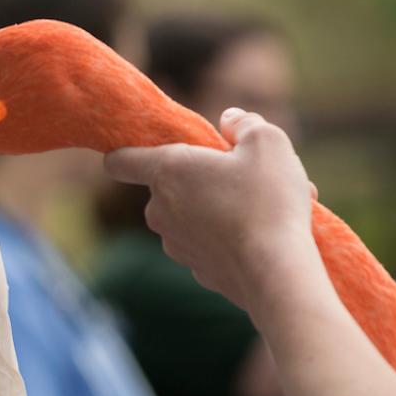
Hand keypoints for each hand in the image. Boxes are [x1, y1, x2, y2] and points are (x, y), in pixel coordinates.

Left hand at [104, 108, 316, 309]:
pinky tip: (265, 236)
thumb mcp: (267, 142)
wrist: (277, 274)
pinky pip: (209, 243)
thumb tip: (230, 121)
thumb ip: (244, 123)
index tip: (149, 149)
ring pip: (193, 215)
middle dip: (203, 177)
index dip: (128, 151)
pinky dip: (230, 236)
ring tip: (266, 207)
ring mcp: (175, 244)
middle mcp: (160, 210)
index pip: (119, 160)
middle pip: (169, 185)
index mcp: (167, 172)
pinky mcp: (197, 271)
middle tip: (244, 176)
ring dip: (221, 206)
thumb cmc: (268, 201)